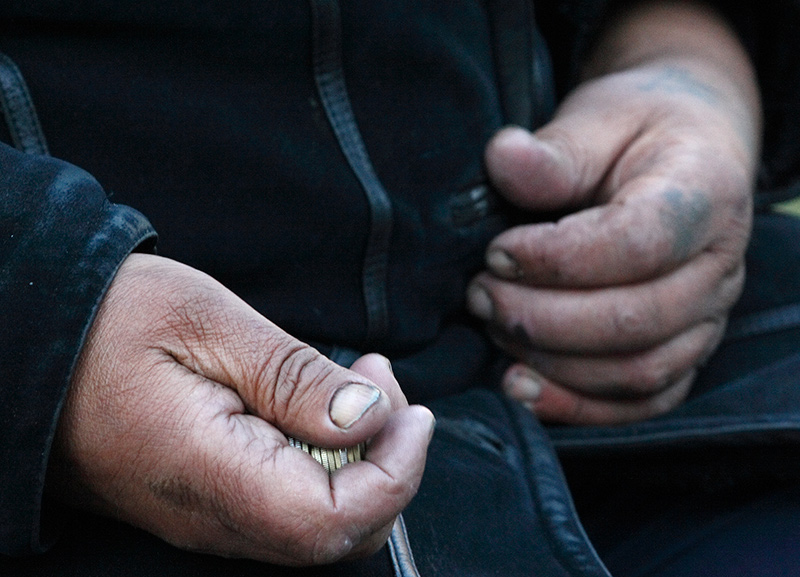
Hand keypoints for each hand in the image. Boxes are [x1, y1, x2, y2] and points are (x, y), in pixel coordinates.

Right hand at [49, 253, 433, 564]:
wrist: (34, 341)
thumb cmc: (109, 319)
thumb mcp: (208, 321)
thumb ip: (293, 378)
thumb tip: (369, 418)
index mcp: (209, 473)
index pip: (332, 522)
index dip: (396, 474)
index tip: (413, 412)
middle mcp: (208, 516)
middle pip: (336, 534)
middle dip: (387, 462)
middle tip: (382, 381)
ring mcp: (205, 515)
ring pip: (317, 523)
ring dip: (360, 456)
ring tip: (359, 379)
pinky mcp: (206, 498)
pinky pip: (287, 502)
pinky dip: (325, 457)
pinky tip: (320, 402)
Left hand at [468, 2, 760, 424]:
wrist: (684, 153)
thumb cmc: (636, 132)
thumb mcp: (598, 118)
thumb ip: (557, 149)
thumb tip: (504, 158)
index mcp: (706, 192)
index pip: (638, 244)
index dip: (557, 259)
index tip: (496, 251)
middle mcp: (719, 265)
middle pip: (634, 320)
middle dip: (540, 316)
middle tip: (479, 292)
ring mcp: (707, 318)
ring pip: (636, 370)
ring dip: (551, 359)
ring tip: (492, 325)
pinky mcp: (684, 353)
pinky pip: (640, 402)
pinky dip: (577, 405)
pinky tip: (520, 386)